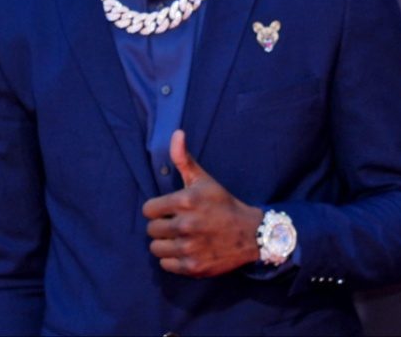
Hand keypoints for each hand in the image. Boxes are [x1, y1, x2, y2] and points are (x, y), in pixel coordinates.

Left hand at [142, 129, 264, 277]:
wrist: (252, 234)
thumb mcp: (205, 180)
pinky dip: (174, 260)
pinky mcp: (193, 267)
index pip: (148, 210)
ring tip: (182, 238)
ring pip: (156, 249)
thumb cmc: (223, 204)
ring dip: (166, 244)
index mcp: (186, 201)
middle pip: (151, 230)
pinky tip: (188, 250)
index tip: (172, 210)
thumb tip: (176, 133)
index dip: (158, 209)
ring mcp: (189, 247)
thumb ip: (184, 159)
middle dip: (163, 226)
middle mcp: (185, 225)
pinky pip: (166, 265)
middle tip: (180, 224)